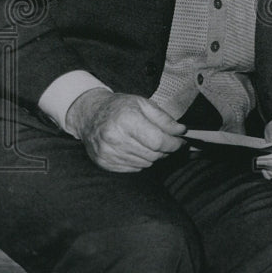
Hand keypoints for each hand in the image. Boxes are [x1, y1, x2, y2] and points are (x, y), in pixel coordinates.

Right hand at [66, 89, 186, 172]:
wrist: (90, 115)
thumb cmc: (119, 107)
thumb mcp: (144, 104)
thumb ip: (164, 118)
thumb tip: (181, 131)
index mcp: (127, 119)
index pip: (158, 141)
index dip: (174, 144)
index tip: (181, 142)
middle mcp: (115, 137)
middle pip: (153, 154)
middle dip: (166, 150)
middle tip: (170, 143)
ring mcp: (108, 152)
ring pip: (145, 163)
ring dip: (154, 156)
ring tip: (152, 144)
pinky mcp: (104, 162)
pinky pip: (133, 168)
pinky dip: (141, 161)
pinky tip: (138, 149)